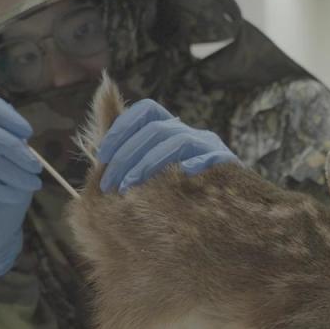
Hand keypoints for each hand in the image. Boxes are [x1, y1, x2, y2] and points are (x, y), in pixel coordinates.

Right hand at [0, 91, 41, 276]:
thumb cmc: (0, 192)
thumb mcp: (13, 164)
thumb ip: (15, 146)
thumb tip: (24, 139)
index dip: (2, 113)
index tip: (27, 131)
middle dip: (12, 147)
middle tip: (36, 167)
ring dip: (10, 170)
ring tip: (31, 184)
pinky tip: (15, 196)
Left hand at [96, 99, 240, 192]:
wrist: (231, 218)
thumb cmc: (186, 200)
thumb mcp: (157, 177)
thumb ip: (132, 161)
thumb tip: (98, 150)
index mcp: (175, 131)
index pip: (146, 111)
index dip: (120, 128)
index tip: (101, 155)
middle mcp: (193, 133)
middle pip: (155, 129)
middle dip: (126, 154)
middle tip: (109, 183)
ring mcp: (211, 147)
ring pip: (175, 141)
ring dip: (146, 162)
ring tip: (129, 186)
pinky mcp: (227, 163)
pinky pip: (208, 157)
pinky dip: (192, 164)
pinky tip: (180, 177)